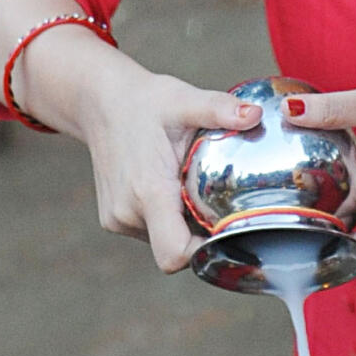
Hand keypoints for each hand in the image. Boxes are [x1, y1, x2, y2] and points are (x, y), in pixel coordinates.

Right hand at [81, 63, 260, 272]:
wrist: (99, 103)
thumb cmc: (143, 102)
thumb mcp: (184, 100)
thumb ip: (220, 110)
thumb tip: (256, 116)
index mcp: (149, 191)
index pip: (175, 254)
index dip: (204, 252)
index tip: (228, 231)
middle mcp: (128, 212)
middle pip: (176, 249)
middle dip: (201, 233)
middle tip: (218, 199)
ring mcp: (117, 219)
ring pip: (164, 241)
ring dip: (184, 224)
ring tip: (191, 187)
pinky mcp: (113, 219)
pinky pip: (151, 232)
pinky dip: (168, 218)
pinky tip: (173, 188)